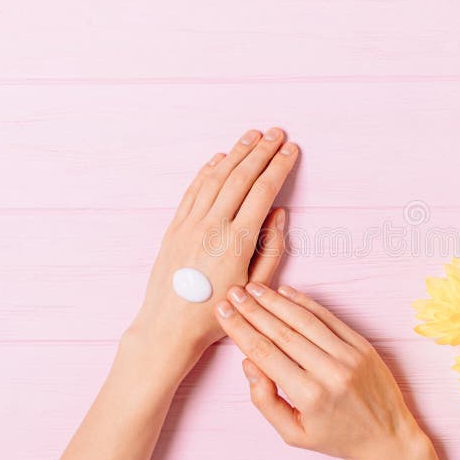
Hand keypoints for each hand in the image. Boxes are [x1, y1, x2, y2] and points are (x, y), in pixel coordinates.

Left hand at [128, 128, 298, 371]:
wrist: (169, 327)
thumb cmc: (216, 314)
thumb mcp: (255, 288)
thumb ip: (272, 249)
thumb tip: (279, 213)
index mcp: (235, 242)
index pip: (262, 192)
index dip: (278, 167)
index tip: (291, 150)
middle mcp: (211, 226)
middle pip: (240, 177)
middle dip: (261, 151)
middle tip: (277, 133)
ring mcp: (189, 224)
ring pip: (216, 178)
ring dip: (236, 153)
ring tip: (252, 136)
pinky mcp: (174, 227)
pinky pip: (193, 190)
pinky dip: (208, 170)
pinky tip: (220, 157)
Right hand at [216, 283, 455, 459]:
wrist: (386, 437)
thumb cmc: (336, 437)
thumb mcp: (293, 434)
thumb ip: (265, 400)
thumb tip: (248, 363)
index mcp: (309, 396)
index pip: (265, 354)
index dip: (240, 330)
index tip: (224, 313)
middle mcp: (329, 372)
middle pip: (282, 332)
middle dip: (253, 310)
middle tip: (232, 293)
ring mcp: (348, 356)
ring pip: (304, 321)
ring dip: (276, 301)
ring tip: (253, 288)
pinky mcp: (362, 345)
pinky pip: (329, 318)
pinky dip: (306, 303)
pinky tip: (285, 292)